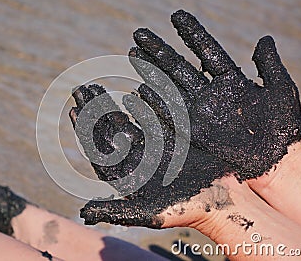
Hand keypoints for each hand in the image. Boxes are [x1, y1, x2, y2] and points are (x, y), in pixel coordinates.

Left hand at [69, 85, 233, 227]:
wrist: (226, 201)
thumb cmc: (188, 211)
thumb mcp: (150, 213)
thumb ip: (117, 211)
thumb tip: (82, 214)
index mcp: (127, 175)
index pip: (99, 150)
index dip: (86, 131)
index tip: (74, 110)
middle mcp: (137, 158)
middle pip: (109, 131)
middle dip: (93, 110)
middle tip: (80, 89)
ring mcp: (153, 146)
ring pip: (127, 120)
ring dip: (112, 103)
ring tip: (97, 86)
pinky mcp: (172, 137)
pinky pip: (152, 115)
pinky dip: (142, 100)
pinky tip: (133, 86)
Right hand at [131, 10, 300, 179]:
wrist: (275, 161)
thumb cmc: (283, 128)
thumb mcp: (281, 91)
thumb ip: (270, 65)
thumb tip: (265, 39)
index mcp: (230, 80)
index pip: (207, 50)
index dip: (192, 33)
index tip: (176, 16)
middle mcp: (210, 93)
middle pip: (180, 66)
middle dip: (159, 50)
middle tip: (139, 34)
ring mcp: (200, 112)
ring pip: (170, 87)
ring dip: (152, 72)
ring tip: (134, 56)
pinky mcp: (194, 132)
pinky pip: (170, 115)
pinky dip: (155, 104)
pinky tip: (140, 91)